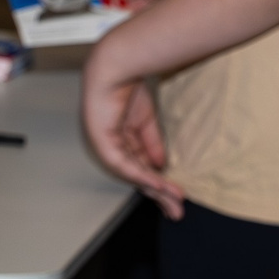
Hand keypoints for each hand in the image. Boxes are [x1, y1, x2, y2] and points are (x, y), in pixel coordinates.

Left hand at [81, 39, 183, 217]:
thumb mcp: (146, 123)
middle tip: (176, 211)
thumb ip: (152, 145)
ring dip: (155, 189)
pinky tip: (160, 185)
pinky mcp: (102, 142)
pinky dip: (143, 176)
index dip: (157, 182)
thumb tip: (161, 166)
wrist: (115, 68)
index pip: (138, 168)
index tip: (175, 195)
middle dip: (158, 195)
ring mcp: (103, 146)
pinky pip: (124, 165)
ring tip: (174, 201)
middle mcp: (108, 147)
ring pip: (132, 175)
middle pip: (136, 177)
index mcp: (117, 142)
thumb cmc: (126, 89)